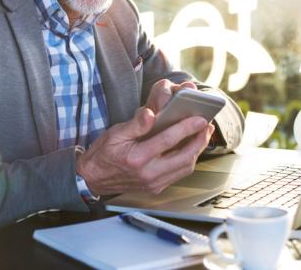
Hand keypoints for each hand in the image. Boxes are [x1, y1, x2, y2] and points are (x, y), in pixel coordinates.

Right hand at [76, 80, 212, 194]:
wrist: (93, 179)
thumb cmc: (104, 154)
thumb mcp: (115, 134)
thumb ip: (135, 125)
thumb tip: (150, 113)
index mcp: (136, 158)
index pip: (167, 140)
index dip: (186, 128)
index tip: (199, 118)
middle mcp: (147, 174)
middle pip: (183, 157)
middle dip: (199, 141)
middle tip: (207, 126)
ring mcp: (153, 183)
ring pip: (184, 168)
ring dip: (197, 151)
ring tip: (202, 135)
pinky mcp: (155, 187)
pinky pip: (178, 174)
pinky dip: (188, 160)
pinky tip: (190, 148)